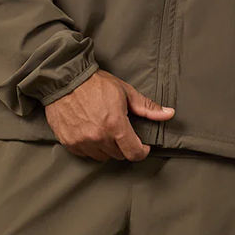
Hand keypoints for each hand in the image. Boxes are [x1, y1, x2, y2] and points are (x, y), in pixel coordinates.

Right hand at [44, 69, 174, 161]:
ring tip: (106, 130)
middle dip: (125, 145)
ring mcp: (82, 142)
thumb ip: (147, 107)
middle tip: (122, 130)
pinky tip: (92, 131)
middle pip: (119, 155)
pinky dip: (92, 147)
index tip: (143, 145)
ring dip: (108, 147)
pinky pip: (86, 153)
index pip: (134, 153)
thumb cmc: (96, 83)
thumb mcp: (125, 91)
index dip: (142, 151)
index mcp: (115, 125)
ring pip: (103, 156)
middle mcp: (98, 137)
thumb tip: (169, 113)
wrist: (65, 79)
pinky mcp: (69, 143)